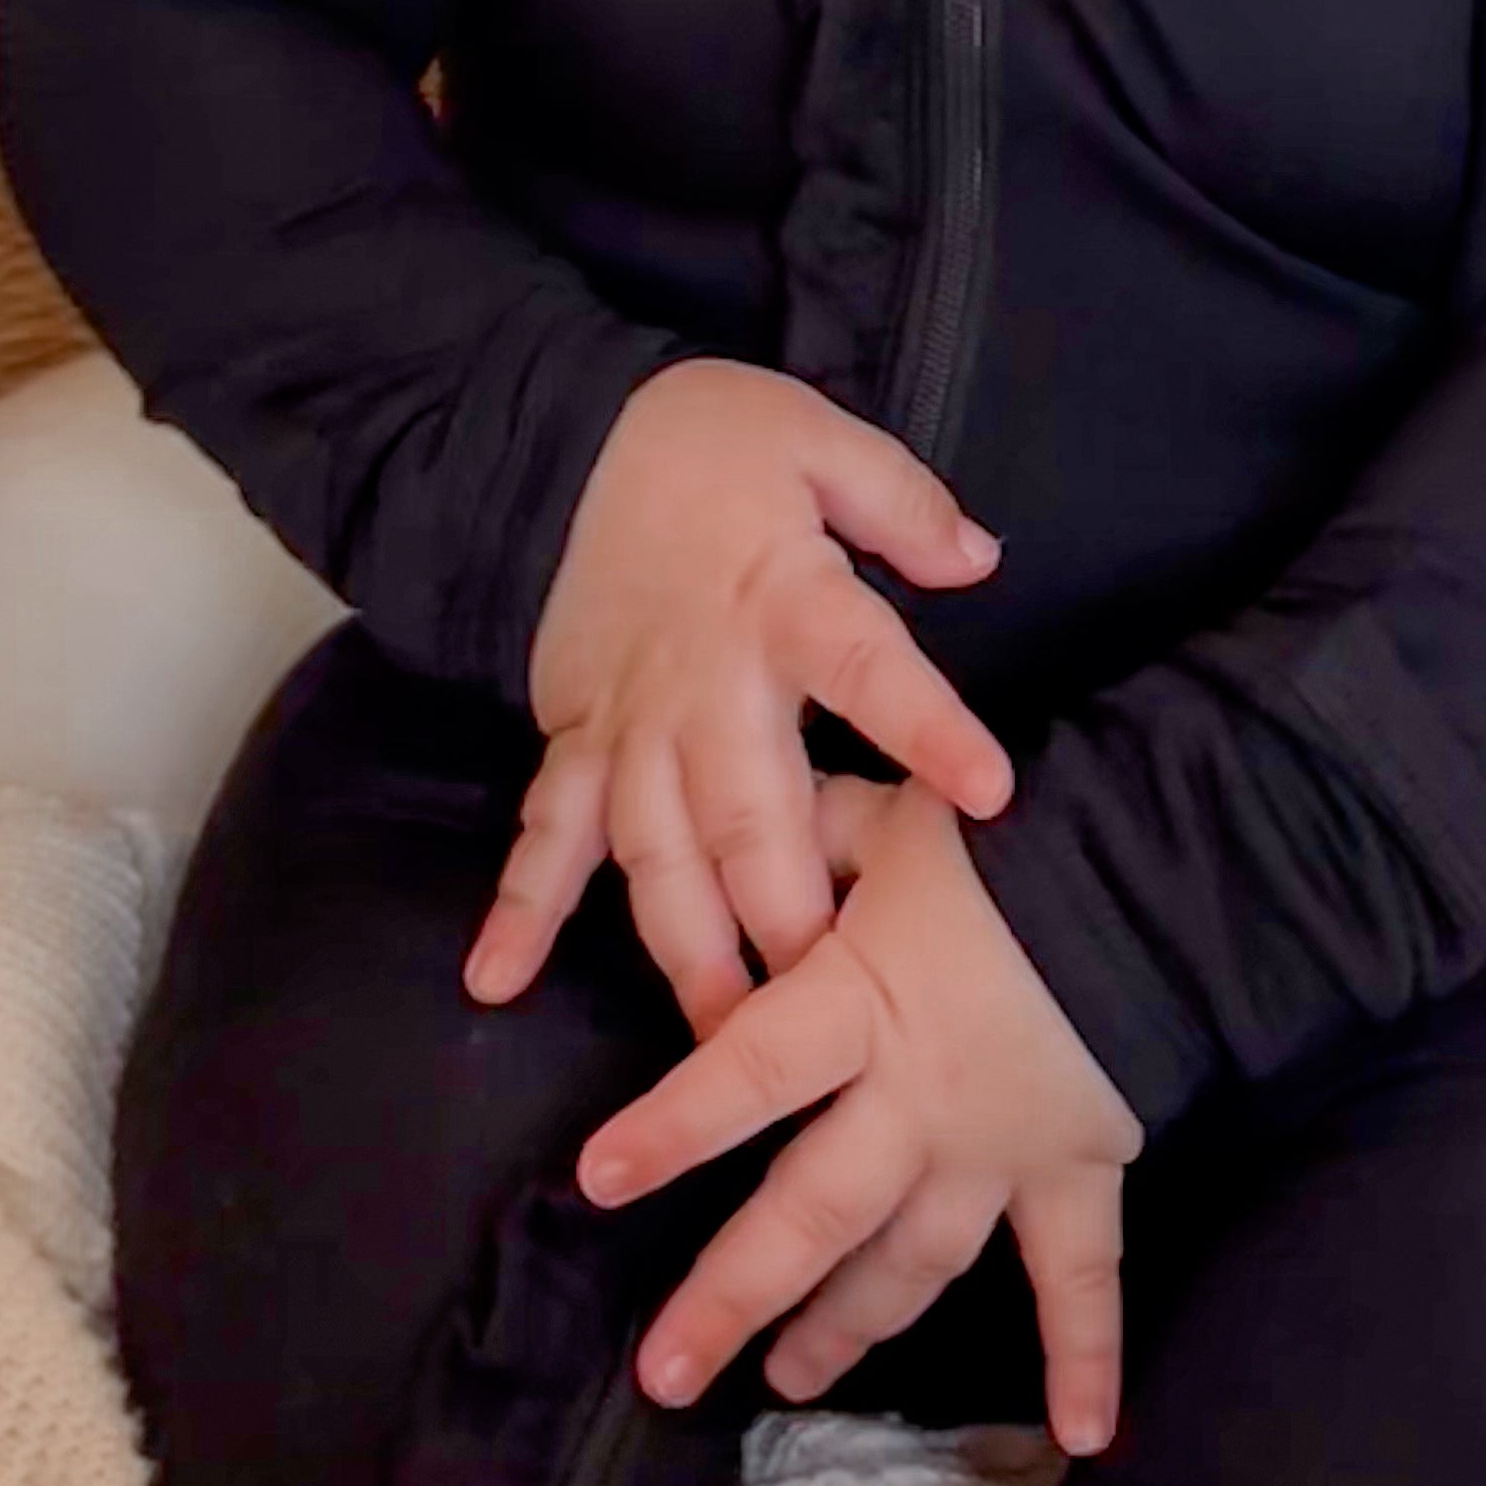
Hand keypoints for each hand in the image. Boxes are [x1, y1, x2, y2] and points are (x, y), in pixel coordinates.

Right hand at [466, 361, 1013, 1031]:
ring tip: (716, 1046)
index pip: (868, 669)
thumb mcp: (824, 441)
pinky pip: (547, 835)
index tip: (989, 794)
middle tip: (829, 1012)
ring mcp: (630, 723)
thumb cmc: (713, 445)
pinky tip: (496, 983)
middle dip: (785, 917)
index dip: (927, 729)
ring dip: (684, 950)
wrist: (568, 439)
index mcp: (782, 601)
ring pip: (655, 855)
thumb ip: (904, 505)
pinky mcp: (576, 739)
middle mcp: (702, 682)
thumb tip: (982, 559)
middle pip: (747, 812)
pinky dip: (518, 909)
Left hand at [576, 773, 1139, 1455]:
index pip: (750, 1074)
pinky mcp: (1078, 1170)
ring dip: (847, 1328)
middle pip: (813, 1212)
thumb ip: (810, 842)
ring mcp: (1000, 1151)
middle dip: (735, 1295)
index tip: (600, 1180)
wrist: (1165, 869)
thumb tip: (739, 841)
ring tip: (786, 1379)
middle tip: (666, 1372)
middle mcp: (918, 1100)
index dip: (676, 1124)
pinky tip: (1084, 1435)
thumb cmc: (1015, 843)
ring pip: (912, 1262)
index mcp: (860, 1005)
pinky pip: (1084, 1276)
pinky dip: (1089, 1356)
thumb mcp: (897, 822)